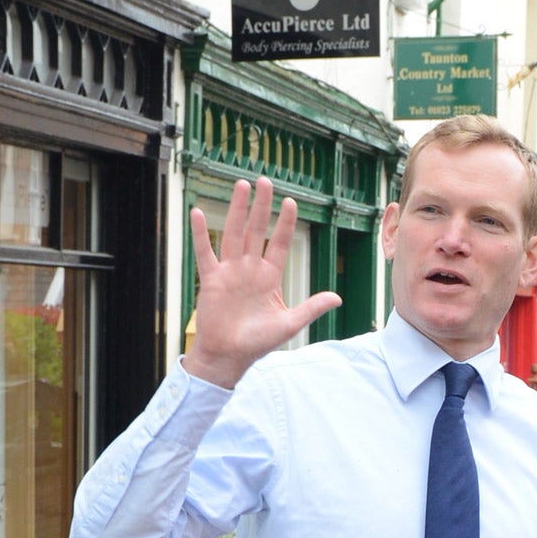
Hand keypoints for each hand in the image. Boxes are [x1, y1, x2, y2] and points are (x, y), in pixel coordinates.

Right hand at [184, 177, 341, 389]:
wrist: (229, 356)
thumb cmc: (258, 343)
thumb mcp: (289, 324)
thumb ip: (311, 308)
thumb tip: (338, 298)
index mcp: (269, 277)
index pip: (278, 243)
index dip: (284, 223)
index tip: (291, 202)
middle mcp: (250, 270)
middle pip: (256, 230)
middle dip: (262, 206)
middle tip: (266, 181)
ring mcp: (230, 272)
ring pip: (234, 233)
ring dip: (237, 210)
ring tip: (242, 185)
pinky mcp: (211, 279)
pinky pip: (205, 252)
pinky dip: (201, 234)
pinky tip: (198, 213)